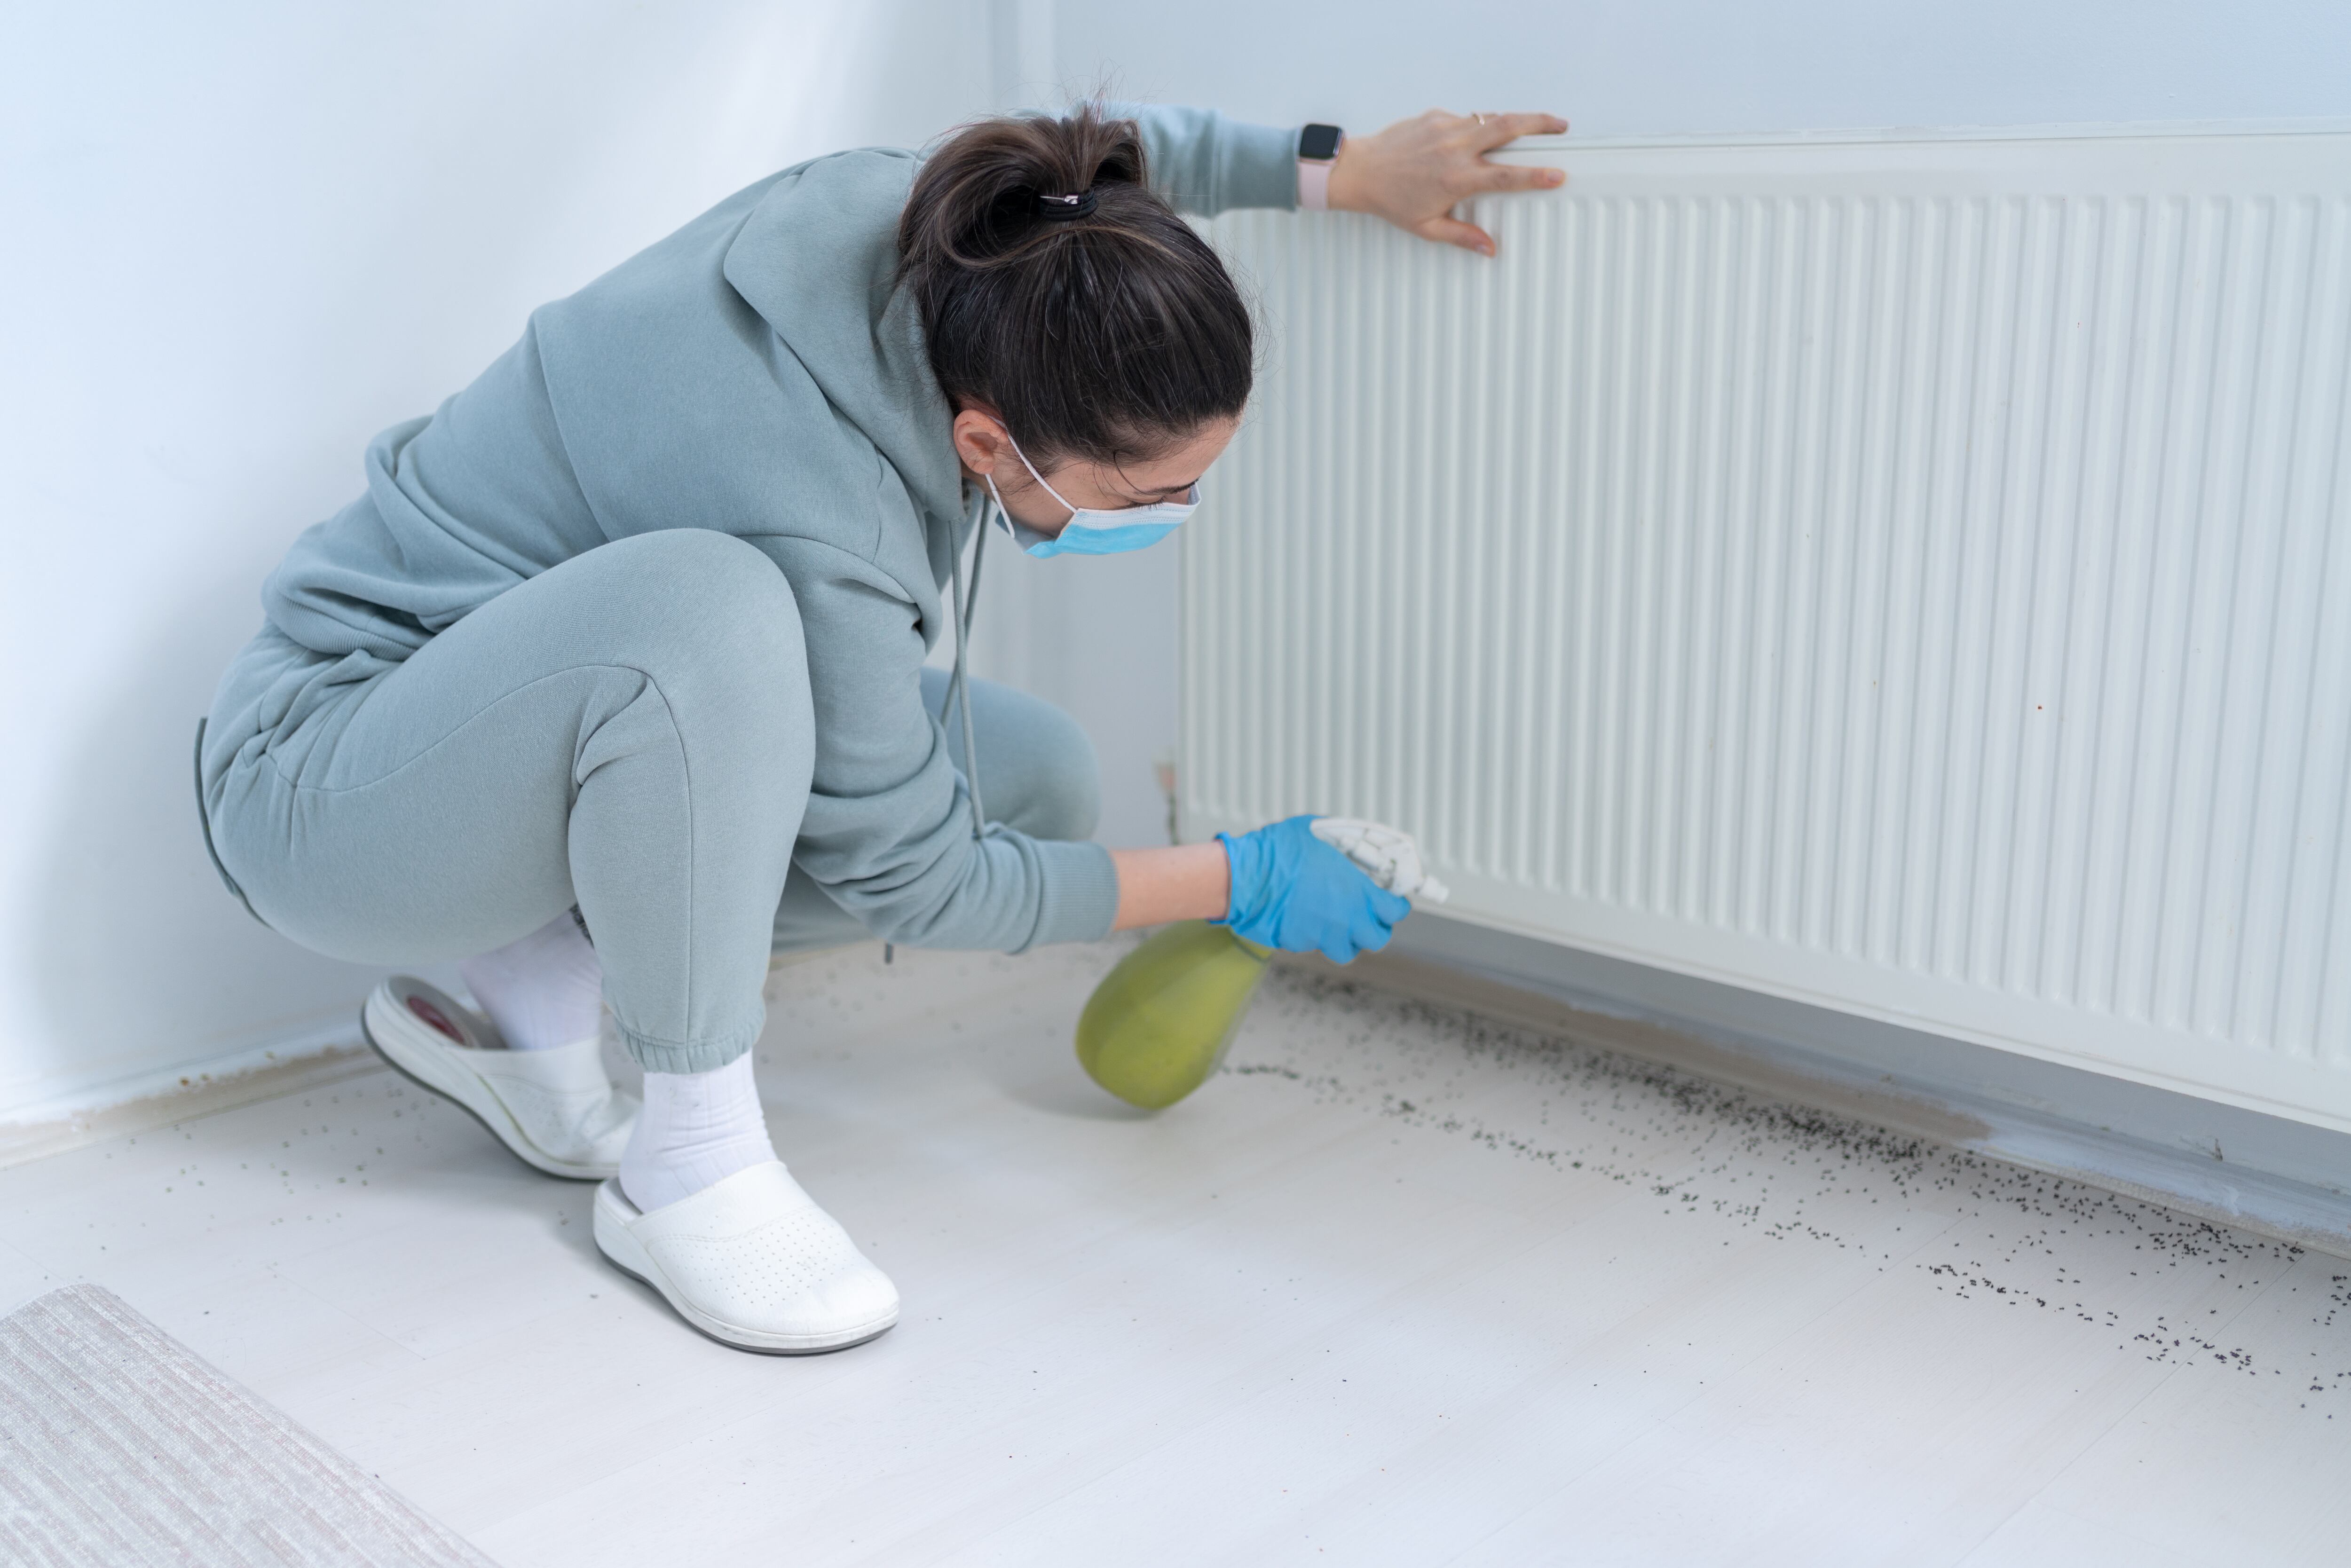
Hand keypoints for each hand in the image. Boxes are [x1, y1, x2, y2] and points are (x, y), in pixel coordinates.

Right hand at [1215, 815, 1413, 963]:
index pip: (1395, 911)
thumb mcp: (1317, 831)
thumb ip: (1340, 841)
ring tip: (1335, 920)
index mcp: (1358, 893)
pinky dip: (1314, 935)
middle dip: (1375, 927)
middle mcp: (1345, 920)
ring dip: (1346, 938)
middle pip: (1377, 939)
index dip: (1396, 905)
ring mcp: (1322, 936)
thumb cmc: (1279, 852)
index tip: (1392, 900)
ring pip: (1346, 950)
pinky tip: (1303, 916)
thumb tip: (1348, 841)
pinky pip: (1315, 945)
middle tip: (1367, 913)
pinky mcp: (1300, 944)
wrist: (1245, 878)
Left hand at [1325, 110, 1567, 256]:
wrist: (1360, 170)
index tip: (1558, 175)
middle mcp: (1455, 149)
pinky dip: (1478, 126)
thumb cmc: (1391, 201)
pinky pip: (1467, 118)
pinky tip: (1475, 138)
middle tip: (1562, 126)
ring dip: (1515, 119)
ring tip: (1532, 126)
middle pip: (1508, 126)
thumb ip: (1462, 236)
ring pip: (1491, 117)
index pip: (1507, 176)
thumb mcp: (1426, 227)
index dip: (1536, 176)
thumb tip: (1490, 250)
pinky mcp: (1435, 115)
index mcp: (1456, 179)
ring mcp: (1445, 128)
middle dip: (1540, 123)